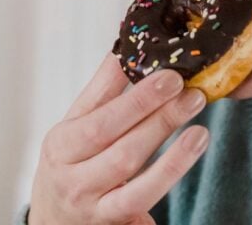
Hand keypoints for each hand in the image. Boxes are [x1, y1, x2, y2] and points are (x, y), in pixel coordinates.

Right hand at [28, 53, 208, 224]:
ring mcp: (88, 198)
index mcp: (61, 140)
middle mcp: (69, 170)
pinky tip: (194, 145)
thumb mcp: (78, 128)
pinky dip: (170, 170)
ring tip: (196, 110)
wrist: (55, 223)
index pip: (97, 109)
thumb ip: (104, 90)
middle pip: (113, 134)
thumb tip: (128, 43)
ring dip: (166, 135)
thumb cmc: (73, 166)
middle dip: (151, 107)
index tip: (165, 70)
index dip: (132, 90)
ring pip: (128, 163)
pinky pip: (142, 195)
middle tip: (185, 85)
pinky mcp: (110, 220)